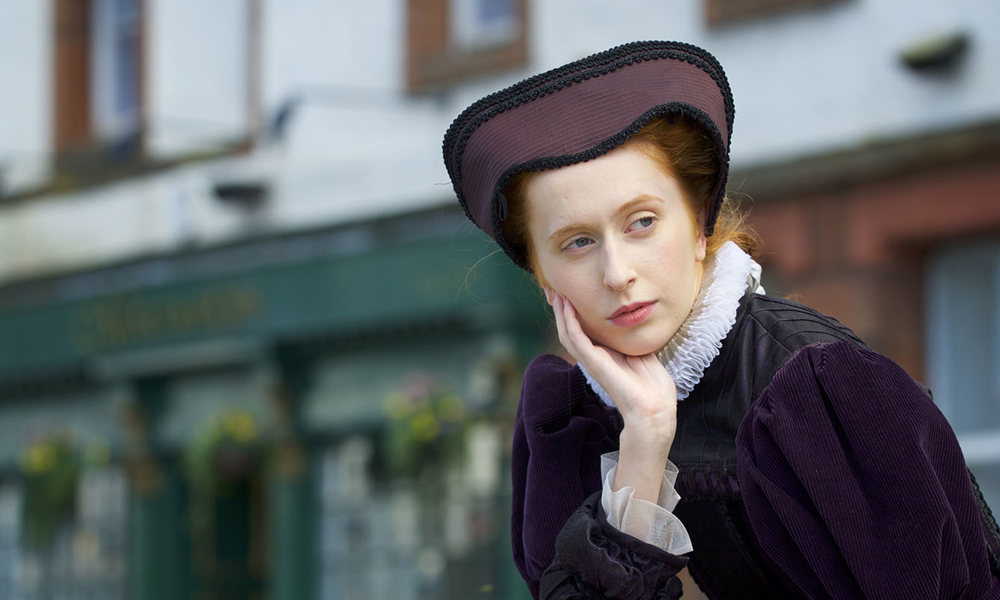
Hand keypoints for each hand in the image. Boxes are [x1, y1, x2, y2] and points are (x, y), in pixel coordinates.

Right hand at [545, 288, 677, 497]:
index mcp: (604, 355)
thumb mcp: (642, 352)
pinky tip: (567, 305)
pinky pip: (575, 338)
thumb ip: (631, 338)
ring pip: (567, 332)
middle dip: (561, 309)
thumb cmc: (652, 386)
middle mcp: (594, 357)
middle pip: (569, 329)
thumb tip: (634, 321)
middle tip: (553, 288)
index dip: (573, 312)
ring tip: (555, 293)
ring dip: (560, 312)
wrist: (654, 409)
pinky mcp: (594, 363)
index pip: (583, 330)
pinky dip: (569, 320)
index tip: (569, 293)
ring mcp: (592, 360)